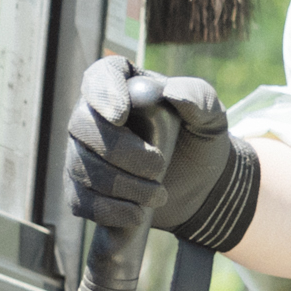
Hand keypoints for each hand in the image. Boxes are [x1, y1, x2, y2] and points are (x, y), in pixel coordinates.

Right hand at [62, 56, 260, 252]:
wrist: (199, 185)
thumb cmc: (199, 139)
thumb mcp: (210, 114)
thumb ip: (198, 97)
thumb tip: (172, 94)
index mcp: (124, 84)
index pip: (100, 77)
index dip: (103, 94)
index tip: (121, 116)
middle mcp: (94, 115)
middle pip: (82, 125)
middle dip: (119, 151)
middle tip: (158, 167)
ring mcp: (83, 153)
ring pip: (81, 166)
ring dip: (121, 185)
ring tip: (158, 195)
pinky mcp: (83, 189)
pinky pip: (80, 200)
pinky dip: (109, 210)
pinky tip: (136, 213)